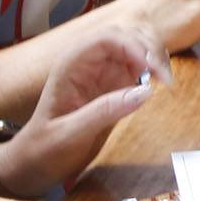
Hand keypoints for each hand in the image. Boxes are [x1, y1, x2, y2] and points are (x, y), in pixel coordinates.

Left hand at [0, 26, 169, 197]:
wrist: (34, 165)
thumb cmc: (44, 149)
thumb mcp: (69, 134)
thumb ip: (104, 112)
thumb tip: (145, 92)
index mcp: (72, 64)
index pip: (107, 38)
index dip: (133, 46)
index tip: (150, 69)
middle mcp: (90, 61)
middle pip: (127, 36)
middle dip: (149, 49)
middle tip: (164, 79)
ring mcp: (104, 72)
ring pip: (137, 47)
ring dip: (155, 57)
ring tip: (165, 82)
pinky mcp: (116, 84)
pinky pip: (140, 67)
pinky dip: (154, 71)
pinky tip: (159, 86)